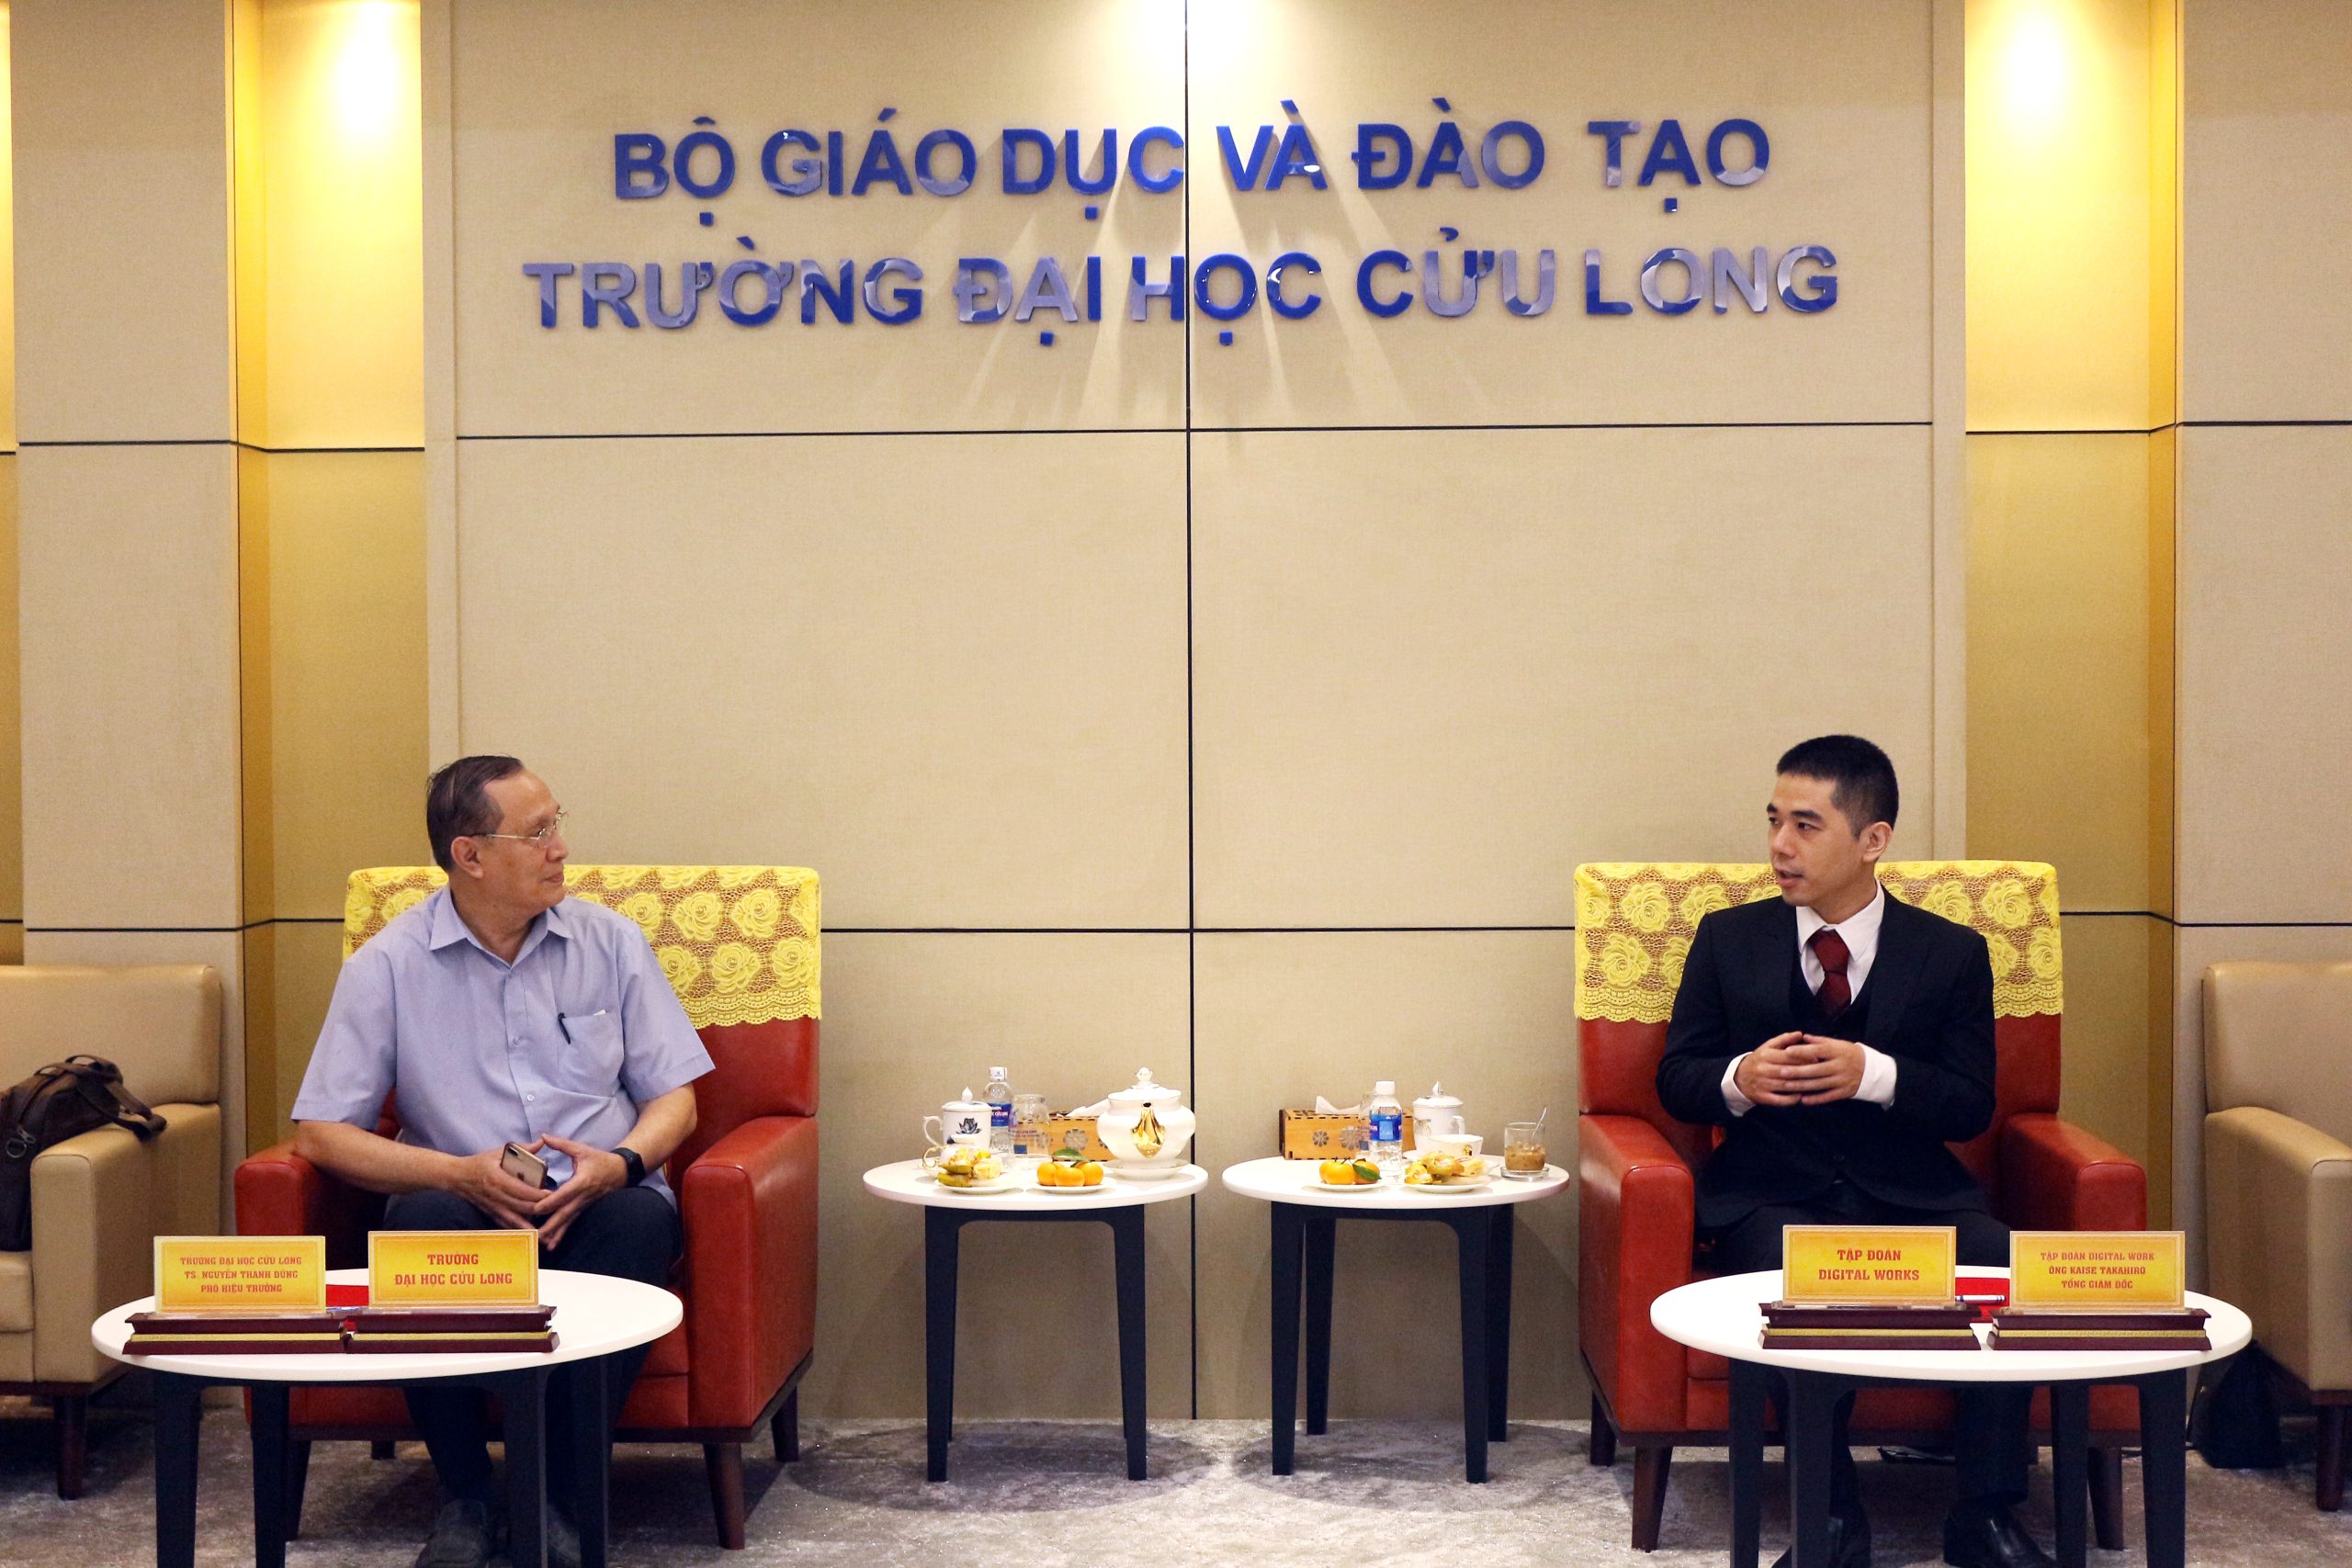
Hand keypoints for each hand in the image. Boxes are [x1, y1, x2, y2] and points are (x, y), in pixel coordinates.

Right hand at [449, 1145, 547, 1229]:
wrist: (456, 1178)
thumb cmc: (479, 1163)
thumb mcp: (497, 1152)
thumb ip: (521, 1148)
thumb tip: (541, 1142)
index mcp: (498, 1179)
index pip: (521, 1190)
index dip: (538, 1195)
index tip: (552, 1194)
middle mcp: (495, 1196)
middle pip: (522, 1207)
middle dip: (540, 1209)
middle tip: (556, 1208)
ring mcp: (493, 1207)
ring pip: (515, 1220)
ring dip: (532, 1224)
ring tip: (547, 1226)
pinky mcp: (491, 1214)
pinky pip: (506, 1225)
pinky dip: (519, 1229)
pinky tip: (531, 1233)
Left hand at [533, 1134, 626, 1250]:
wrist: (621, 1171)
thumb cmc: (599, 1159)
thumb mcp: (581, 1149)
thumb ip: (561, 1144)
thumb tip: (542, 1136)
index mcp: (581, 1181)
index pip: (563, 1194)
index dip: (549, 1202)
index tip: (534, 1209)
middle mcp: (583, 1197)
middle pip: (563, 1213)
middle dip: (548, 1224)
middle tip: (533, 1233)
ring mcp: (584, 1206)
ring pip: (567, 1222)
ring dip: (553, 1232)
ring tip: (540, 1243)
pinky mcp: (584, 1210)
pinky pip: (571, 1224)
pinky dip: (561, 1234)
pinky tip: (552, 1244)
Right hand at [1733, 1032, 1812, 1106]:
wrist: (1739, 1078)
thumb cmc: (1759, 1060)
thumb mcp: (1767, 1047)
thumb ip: (1784, 1039)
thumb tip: (1800, 1033)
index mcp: (1766, 1055)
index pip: (1789, 1056)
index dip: (1804, 1057)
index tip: (1818, 1059)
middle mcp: (1763, 1069)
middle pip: (1788, 1071)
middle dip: (1805, 1072)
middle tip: (1820, 1073)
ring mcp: (1762, 1084)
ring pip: (1785, 1086)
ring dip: (1801, 1086)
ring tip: (1814, 1085)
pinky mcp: (1762, 1097)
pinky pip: (1779, 1100)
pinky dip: (1791, 1099)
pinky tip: (1800, 1097)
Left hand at [1783, 1034, 1866, 1104]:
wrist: (1872, 1070)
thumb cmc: (1850, 1054)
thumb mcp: (1838, 1044)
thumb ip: (1820, 1041)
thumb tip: (1802, 1037)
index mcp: (1838, 1052)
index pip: (1818, 1051)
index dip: (1803, 1051)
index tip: (1787, 1051)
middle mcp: (1840, 1066)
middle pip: (1816, 1069)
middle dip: (1798, 1071)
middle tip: (1781, 1071)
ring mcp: (1842, 1080)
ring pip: (1819, 1084)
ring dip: (1802, 1086)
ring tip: (1786, 1086)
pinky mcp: (1844, 1092)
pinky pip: (1828, 1096)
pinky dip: (1815, 1099)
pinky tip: (1803, 1100)